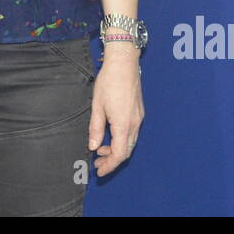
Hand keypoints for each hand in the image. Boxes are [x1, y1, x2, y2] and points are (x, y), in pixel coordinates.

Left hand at [88, 44, 143, 176]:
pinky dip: (121, 139)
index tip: (99, 171)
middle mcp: (135, 124)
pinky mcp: (139, 112)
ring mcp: (139, 118)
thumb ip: (96, 128)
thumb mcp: (97, 106)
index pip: (119, 154)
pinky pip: (132, 132)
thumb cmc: (109, 81)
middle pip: (126, 151)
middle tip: (97, 163)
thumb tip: (94, 146)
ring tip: (100, 149)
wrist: (124, 63)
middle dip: (112, 160)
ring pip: (130, 142)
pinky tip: (110, 134)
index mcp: (123, 124)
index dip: (109, 165)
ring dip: (116, 149)